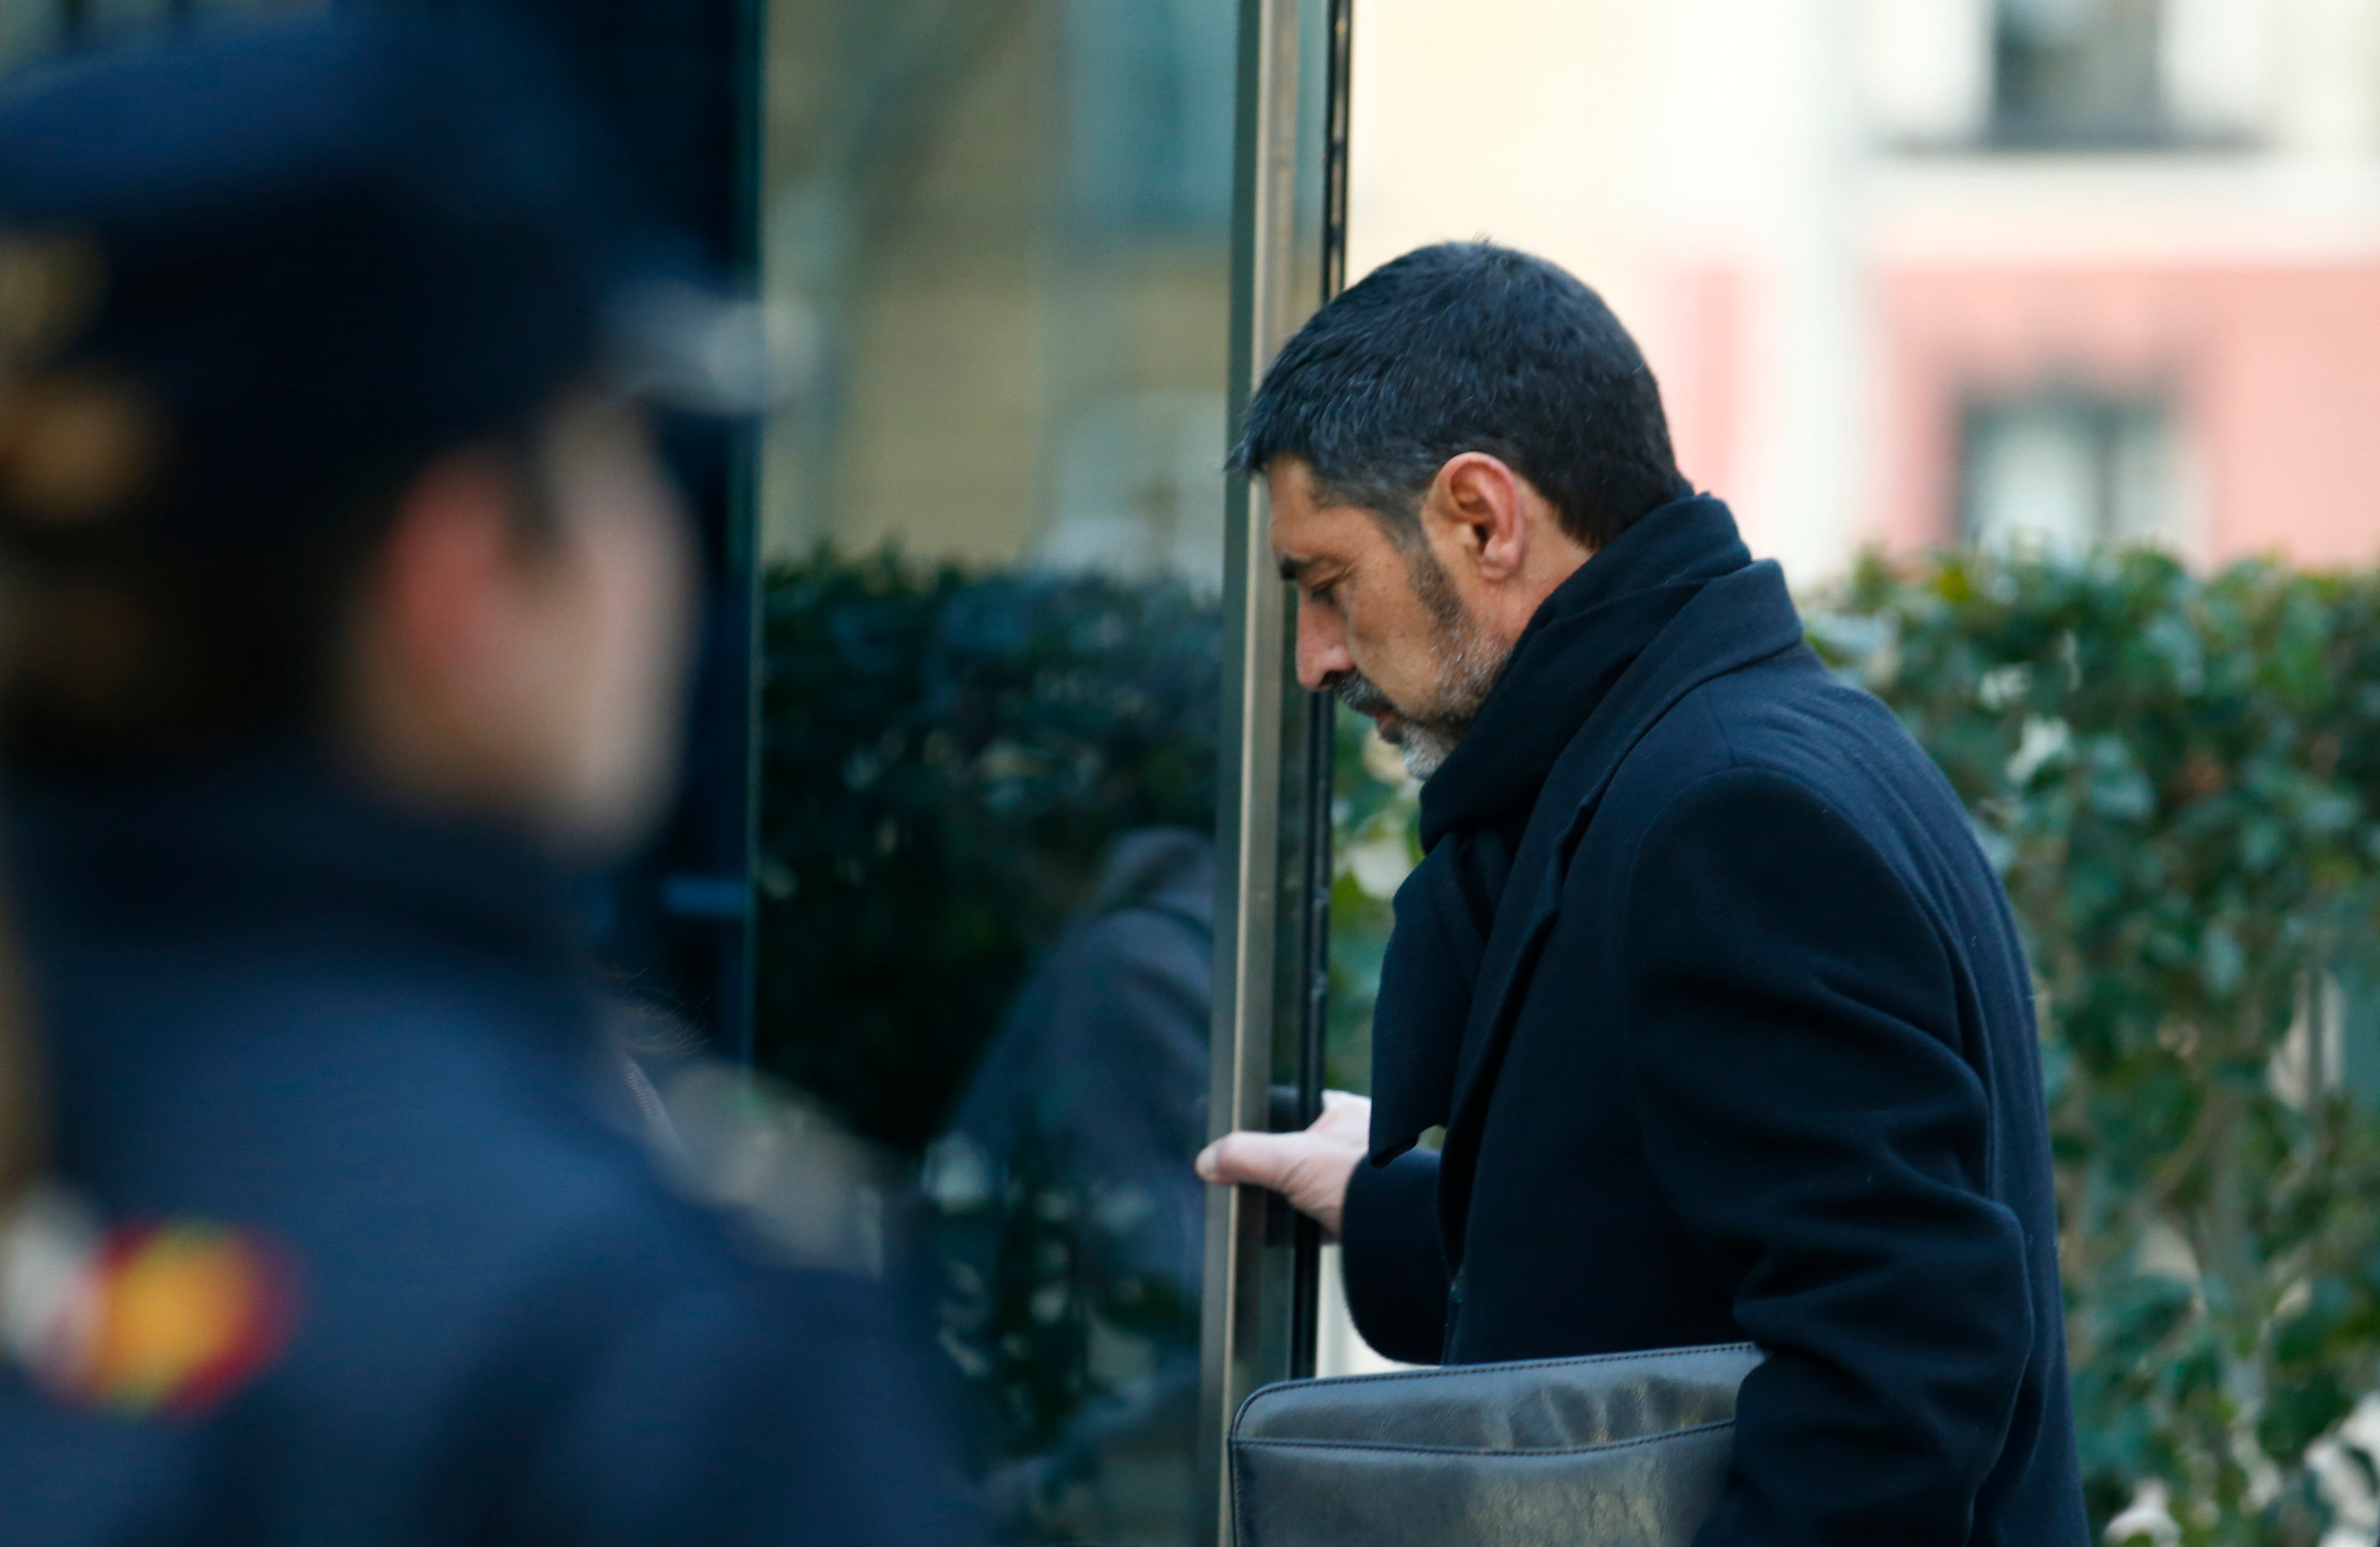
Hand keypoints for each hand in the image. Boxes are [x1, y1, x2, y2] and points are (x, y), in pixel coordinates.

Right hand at [1195, 1090, 1370, 1238]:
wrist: (1397, 1231)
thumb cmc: (1358, 1180)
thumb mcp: (1289, 1160)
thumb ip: (1244, 1154)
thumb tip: (1208, 1160)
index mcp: (1347, 1111)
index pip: (1300, 1107)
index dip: (1274, 1123)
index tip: (1254, 1139)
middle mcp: (1361, 1140)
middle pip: (1304, 1149)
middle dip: (1284, 1166)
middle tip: (1263, 1178)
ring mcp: (1365, 1177)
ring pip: (1315, 1183)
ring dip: (1298, 1196)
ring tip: (1279, 1204)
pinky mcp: (1364, 1211)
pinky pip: (1326, 1214)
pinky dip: (1311, 1222)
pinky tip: (1298, 1227)